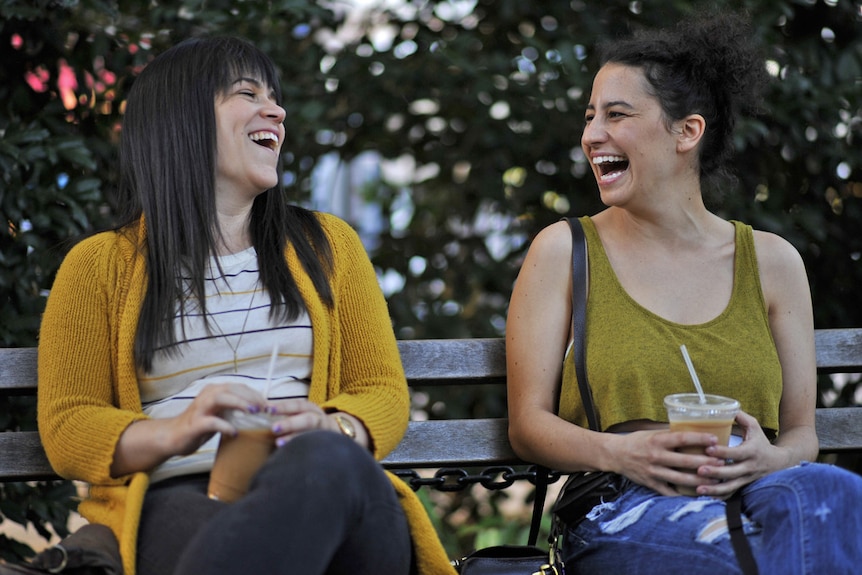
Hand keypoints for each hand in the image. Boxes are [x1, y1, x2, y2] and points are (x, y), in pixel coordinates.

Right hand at [166, 383, 268, 454]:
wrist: (172, 437)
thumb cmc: (200, 425)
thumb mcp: (220, 414)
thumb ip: (234, 409)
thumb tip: (259, 412)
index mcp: (215, 391)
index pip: (239, 387)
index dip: (256, 394)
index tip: (268, 405)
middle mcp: (207, 396)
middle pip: (232, 389)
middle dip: (251, 397)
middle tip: (265, 409)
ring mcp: (200, 408)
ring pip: (221, 398)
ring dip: (239, 403)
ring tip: (253, 412)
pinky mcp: (195, 423)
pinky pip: (212, 421)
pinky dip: (225, 426)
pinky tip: (235, 432)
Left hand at [267, 398, 340, 445]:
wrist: (338, 438)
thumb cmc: (311, 428)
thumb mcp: (303, 418)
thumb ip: (288, 418)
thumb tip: (262, 416)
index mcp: (312, 410)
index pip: (298, 406)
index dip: (284, 406)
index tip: (268, 409)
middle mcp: (322, 419)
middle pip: (308, 419)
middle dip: (291, 423)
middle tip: (274, 428)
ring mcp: (328, 433)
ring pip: (314, 433)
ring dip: (296, 437)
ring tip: (279, 443)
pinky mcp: (331, 444)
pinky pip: (319, 447)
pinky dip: (306, 450)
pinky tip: (293, 456)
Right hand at [606, 428, 726, 496]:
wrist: (615, 454)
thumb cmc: (636, 441)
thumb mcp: (651, 433)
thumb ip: (670, 434)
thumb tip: (693, 431)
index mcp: (656, 440)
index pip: (681, 438)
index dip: (699, 439)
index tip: (715, 439)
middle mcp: (655, 456)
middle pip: (685, 461)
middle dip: (706, 463)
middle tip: (722, 463)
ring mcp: (653, 472)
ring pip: (681, 479)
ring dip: (700, 480)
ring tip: (715, 480)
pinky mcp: (651, 483)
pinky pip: (670, 492)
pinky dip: (684, 494)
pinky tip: (697, 493)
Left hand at [694, 410, 788, 496]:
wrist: (778, 462)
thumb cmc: (760, 441)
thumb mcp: (754, 427)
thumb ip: (740, 417)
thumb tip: (723, 406)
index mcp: (752, 451)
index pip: (737, 453)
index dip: (723, 452)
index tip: (708, 449)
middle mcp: (750, 467)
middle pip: (732, 472)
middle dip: (715, 472)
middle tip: (698, 470)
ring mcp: (747, 478)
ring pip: (731, 486)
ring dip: (715, 488)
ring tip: (698, 489)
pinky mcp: (744, 486)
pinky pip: (731, 493)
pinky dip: (719, 495)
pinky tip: (705, 496)